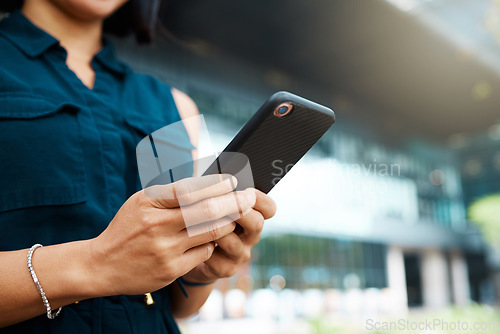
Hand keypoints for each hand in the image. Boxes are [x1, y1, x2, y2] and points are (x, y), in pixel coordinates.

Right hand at [86, 174, 255, 295]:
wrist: (102, 264)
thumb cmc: (128, 227)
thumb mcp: (141, 201)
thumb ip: (170, 191)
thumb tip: (207, 181)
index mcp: (150, 202)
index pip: (190, 188)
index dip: (216, 184)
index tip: (233, 181)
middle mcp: (157, 225)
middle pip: (208, 210)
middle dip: (235, 202)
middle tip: (250, 197)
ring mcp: (165, 249)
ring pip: (212, 232)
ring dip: (228, 223)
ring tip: (234, 216)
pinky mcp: (171, 270)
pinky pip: (205, 253)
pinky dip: (213, 243)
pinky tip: (212, 239)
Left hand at [182, 189, 275, 282]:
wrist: (190, 254)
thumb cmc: (203, 221)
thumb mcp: (212, 204)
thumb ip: (218, 193)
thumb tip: (218, 178)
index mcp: (252, 216)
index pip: (269, 208)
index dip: (261, 199)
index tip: (246, 190)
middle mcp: (251, 236)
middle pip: (256, 222)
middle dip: (237, 210)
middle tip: (218, 202)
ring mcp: (240, 254)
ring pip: (232, 240)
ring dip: (213, 229)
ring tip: (196, 221)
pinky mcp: (226, 269)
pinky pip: (214, 257)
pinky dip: (200, 247)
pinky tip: (190, 242)